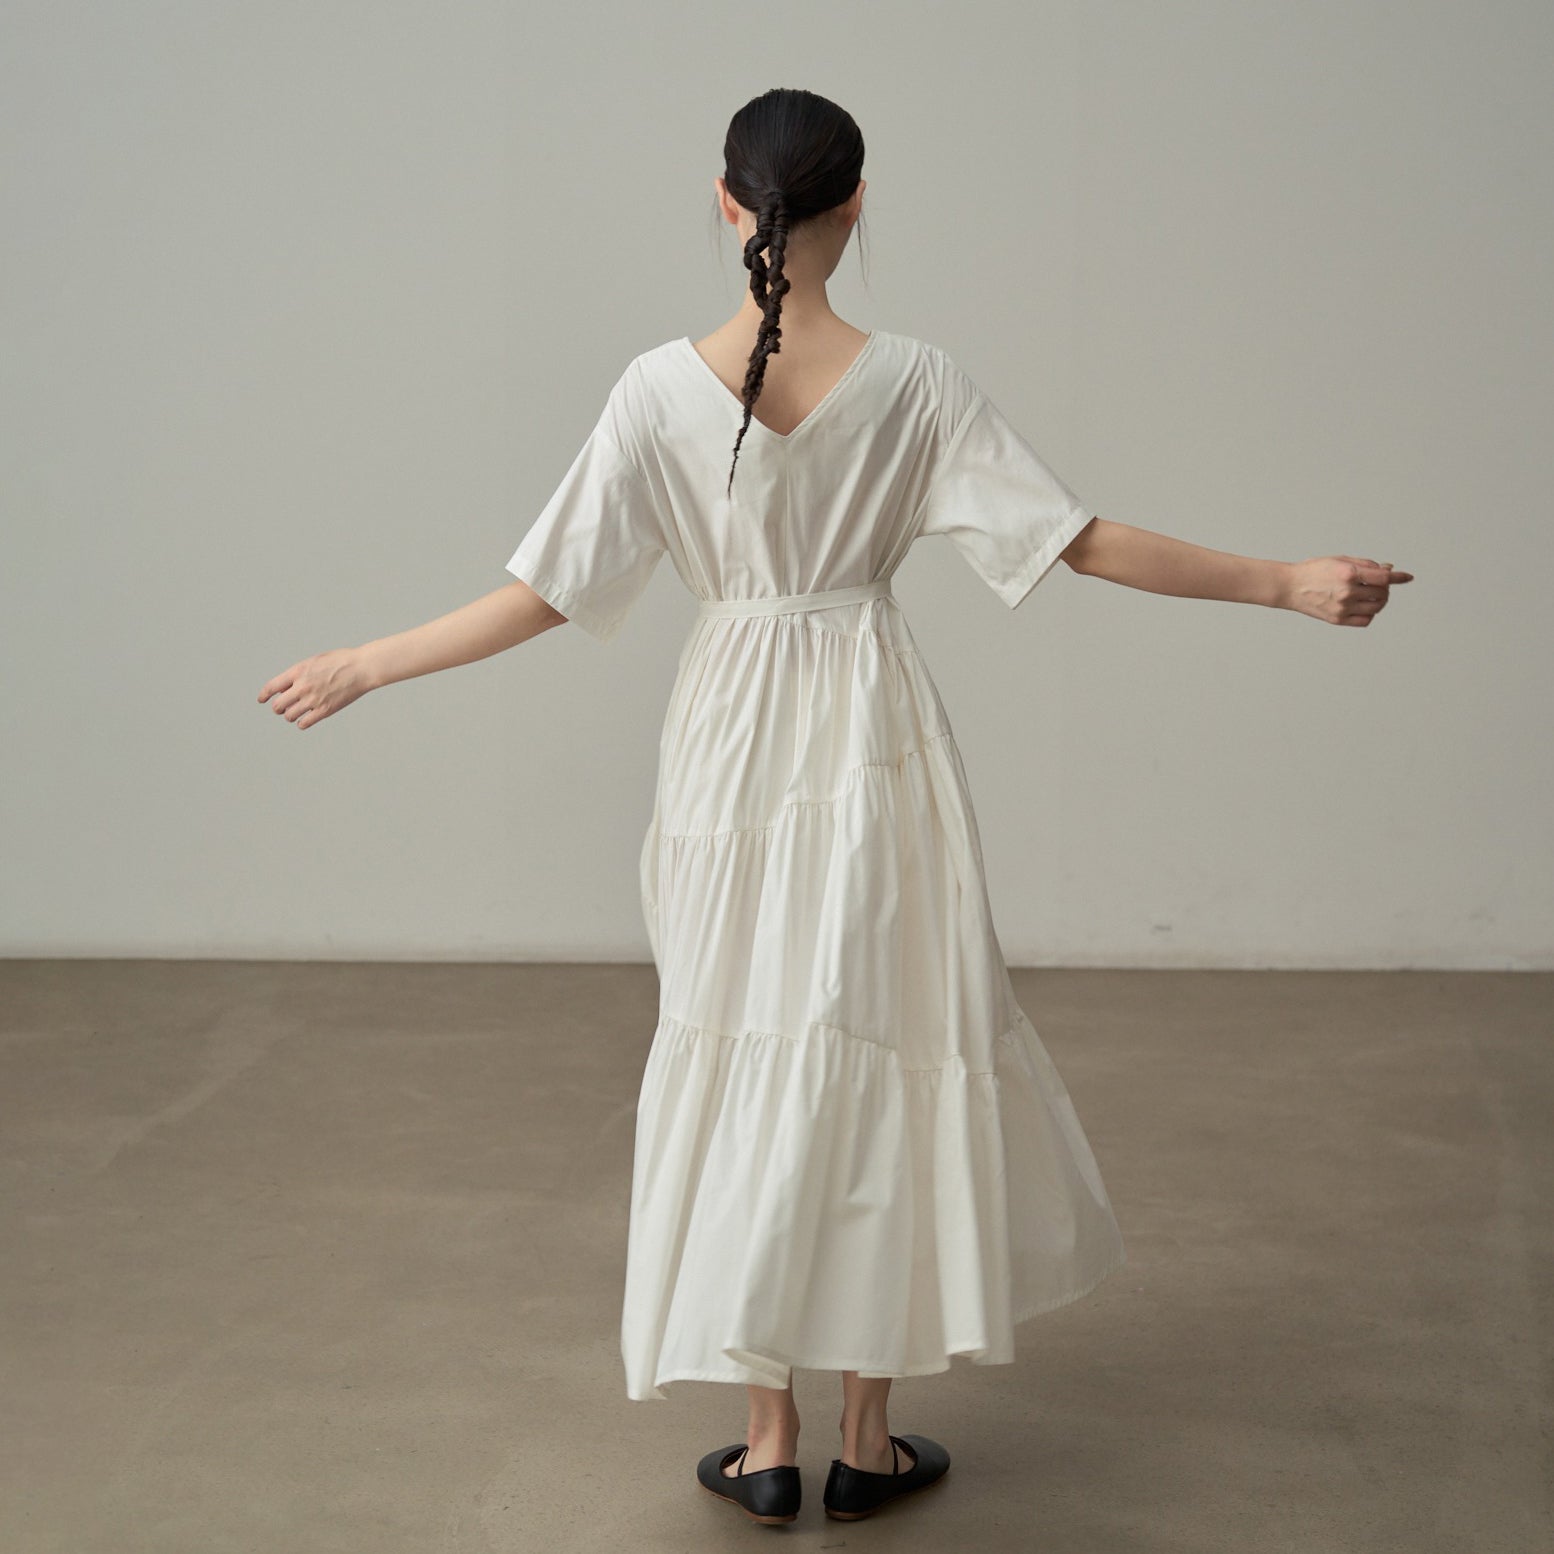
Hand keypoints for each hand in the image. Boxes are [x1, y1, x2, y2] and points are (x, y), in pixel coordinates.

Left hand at [258, 647, 372, 728]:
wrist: (361, 668)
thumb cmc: (340, 662)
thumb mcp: (314, 661)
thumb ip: (298, 673)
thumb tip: (285, 687)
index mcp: (298, 672)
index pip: (272, 687)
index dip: (264, 695)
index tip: (262, 699)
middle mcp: (303, 686)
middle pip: (278, 705)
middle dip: (279, 707)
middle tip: (283, 707)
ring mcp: (313, 700)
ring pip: (289, 716)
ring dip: (290, 715)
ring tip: (297, 712)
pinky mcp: (325, 710)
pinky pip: (304, 723)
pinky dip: (302, 723)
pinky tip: (306, 719)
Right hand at [1284, 556, 1412, 625]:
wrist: (1290, 586)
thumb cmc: (1313, 570)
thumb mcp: (1341, 560)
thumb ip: (1366, 565)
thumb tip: (1388, 570)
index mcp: (1348, 574)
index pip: (1383, 577)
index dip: (1398, 577)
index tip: (1407, 577)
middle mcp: (1347, 592)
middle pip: (1382, 592)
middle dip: (1384, 587)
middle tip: (1377, 583)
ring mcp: (1343, 607)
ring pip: (1376, 607)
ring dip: (1379, 600)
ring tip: (1370, 594)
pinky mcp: (1338, 619)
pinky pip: (1365, 620)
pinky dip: (1370, 613)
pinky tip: (1363, 605)